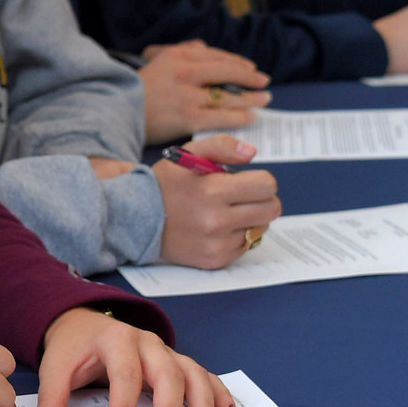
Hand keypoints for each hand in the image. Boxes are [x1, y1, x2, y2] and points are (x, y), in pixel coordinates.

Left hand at [29, 306, 234, 406]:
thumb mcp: (55, 367)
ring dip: (203, 402)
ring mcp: (166, 352)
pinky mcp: (177, 362)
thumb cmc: (73, 348)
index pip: (124, 374)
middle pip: (167, 372)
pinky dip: (218, 394)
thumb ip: (51, 397)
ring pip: (193, 372)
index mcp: (116, 340)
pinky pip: (204, 375)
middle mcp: (147, 343)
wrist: (84, 323)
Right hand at [137, 40, 269, 143]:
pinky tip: (250, 117)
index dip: (239, 64)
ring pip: (227, 96)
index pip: (217, 57)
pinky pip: (221, 116)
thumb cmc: (139, 88)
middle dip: (250, 78)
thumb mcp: (158, 59)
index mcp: (179, 55)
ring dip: (250, 99)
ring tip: (263, 101)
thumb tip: (206, 47)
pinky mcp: (188, 117)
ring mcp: (188, 95)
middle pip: (226, 73)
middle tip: (264, 83)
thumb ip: (183, 50)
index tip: (252, 70)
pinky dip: (239, 116)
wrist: (118, 111)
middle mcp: (185, 72)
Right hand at [152, 135, 281, 268]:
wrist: (136, 220)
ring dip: (251, 218)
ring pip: (261, 228)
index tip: (248, 181)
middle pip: (271, 209)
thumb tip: (252, 152)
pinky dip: (238, 235)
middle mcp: (217, 220)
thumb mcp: (187, 154)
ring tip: (229, 212)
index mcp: (213, 190)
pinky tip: (219, 228)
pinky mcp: (215, 260)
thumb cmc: (165, 184)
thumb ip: (221, 146)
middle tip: (244, 196)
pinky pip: (245, 246)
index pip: (266, 185)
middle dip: (263, 199)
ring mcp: (217, 244)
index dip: (261, 180)